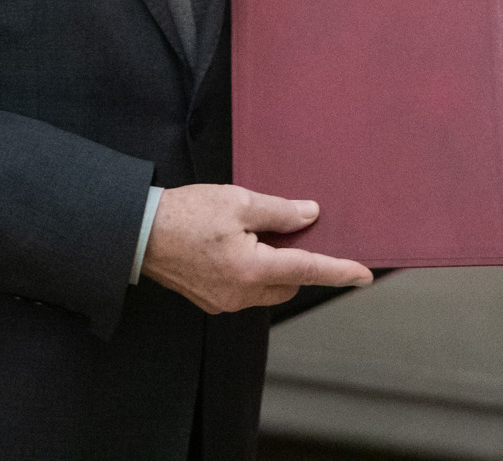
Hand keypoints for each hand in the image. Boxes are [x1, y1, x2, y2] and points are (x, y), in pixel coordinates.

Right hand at [141, 184, 372, 312]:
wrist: (138, 233)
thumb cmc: (186, 214)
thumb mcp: (239, 201)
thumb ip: (280, 212)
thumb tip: (310, 216)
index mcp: (251, 270)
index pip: (307, 270)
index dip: (339, 271)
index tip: (364, 276)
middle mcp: (240, 294)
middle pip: (289, 282)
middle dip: (299, 262)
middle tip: (295, 231)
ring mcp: (224, 301)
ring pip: (268, 287)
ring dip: (275, 266)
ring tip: (262, 233)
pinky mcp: (210, 299)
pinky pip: (246, 288)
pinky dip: (254, 270)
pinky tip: (242, 245)